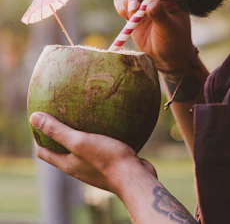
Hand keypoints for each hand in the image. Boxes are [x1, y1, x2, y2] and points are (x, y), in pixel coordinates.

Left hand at [30, 112, 156, 194]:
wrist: (134, 177)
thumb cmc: (106, 159)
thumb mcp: (79, 141)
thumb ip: (57, 131)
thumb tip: (33, 117)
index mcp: (68, 164)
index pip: (44, 153)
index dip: (38, 139)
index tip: (39, 122)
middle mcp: (79, 168)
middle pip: (62, 151)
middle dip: (58, 136)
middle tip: (60, 114)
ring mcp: (95, 167)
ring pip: (82, 150)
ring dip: (79, 136)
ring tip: (83, 117)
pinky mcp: (110, 163)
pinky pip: (99, 148)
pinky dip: (97, 137)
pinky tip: (106, 124)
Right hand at [114, 0, 194, 70]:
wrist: (165, 54)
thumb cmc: (173, 41)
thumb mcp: (170, 31)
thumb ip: (161, 16)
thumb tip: (151, 4)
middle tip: (133, 10)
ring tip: (132, 16)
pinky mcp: (132, 8)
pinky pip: (120, 0)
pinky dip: (120, 7)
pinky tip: (128, 19)